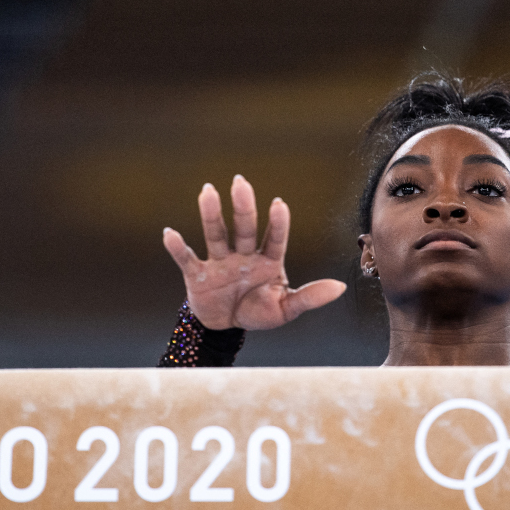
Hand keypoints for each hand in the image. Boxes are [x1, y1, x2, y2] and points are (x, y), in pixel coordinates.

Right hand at [162, 175, 346, 329]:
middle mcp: (244, 255)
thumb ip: (309, 297)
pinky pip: (187, 258)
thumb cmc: (258, 311)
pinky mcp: (198, 274)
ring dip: (211, 214)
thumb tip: (340, 287)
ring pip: (216, 234)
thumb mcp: (285, 309)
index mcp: (268, 261)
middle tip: (240, 182)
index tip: (279, 204)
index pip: (274, 239)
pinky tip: (170, 233)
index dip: (277, 223)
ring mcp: (220, 262)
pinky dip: (177, 247)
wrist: (226, 326)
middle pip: (244, 228)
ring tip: (208, 191)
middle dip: (243, 207)